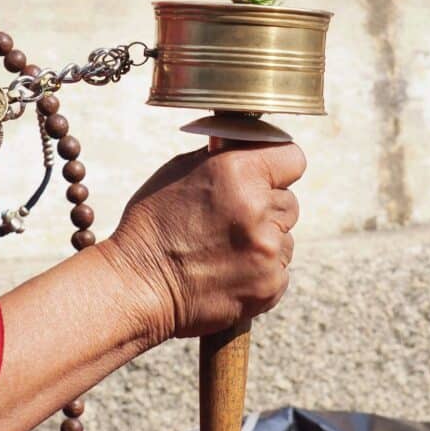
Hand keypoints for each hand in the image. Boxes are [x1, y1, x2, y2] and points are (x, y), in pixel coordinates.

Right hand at [102, 142, 305, 342]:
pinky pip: (279, 271)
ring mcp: (268, 250)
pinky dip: (260, 271)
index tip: (269, 176)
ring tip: (225, 250)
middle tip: (232, 220)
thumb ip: (226, 157)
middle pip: (289, 201)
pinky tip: (229, 272)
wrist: (137, 285)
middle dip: (267, 208)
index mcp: (238, 172)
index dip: (279, 167)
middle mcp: (259, 209)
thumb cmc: (153, 224)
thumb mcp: (181, 171)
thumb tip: (253, 145)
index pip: (293, 158)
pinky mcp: (270, 284)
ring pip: (286, 238)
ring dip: (264, 241)